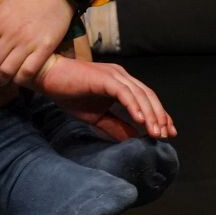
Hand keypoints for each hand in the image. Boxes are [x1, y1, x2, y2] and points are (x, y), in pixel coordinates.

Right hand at [31, 55, 176, 139]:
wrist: (47, 78)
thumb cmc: (69, 94)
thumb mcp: (97, 117)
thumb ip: (116, 126)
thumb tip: (134, 138)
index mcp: (122, 84)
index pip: (147, 99)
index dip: (159, 115)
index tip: (167, 132)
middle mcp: (122, 77)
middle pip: (148, 96)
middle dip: (160, 116)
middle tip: (167, 134)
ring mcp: (115, 75)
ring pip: (140, 95)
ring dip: (150, 114)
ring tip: (156, 132)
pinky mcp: (105, 78)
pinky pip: (124, 92)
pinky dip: (134, 105)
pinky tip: (139, 119)